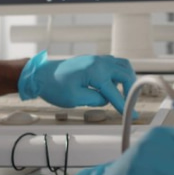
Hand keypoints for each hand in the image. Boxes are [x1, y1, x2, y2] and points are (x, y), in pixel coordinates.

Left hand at [18, 52, 135, 113]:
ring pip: (122, 65)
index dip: (124, 105)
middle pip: (125, 74)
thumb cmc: (54, 86)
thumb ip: (95, 99)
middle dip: (130, 89)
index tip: (133, 115)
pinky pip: (114, 64)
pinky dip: (119, 73)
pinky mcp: (94, 60)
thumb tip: (106, 99)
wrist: (41, 75)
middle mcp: (99, 62)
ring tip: (124, 93)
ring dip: (126, 79)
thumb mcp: (74, 99)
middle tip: (129, 103)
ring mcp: (97, 59)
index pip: (115, 92)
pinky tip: (113, 85)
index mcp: (95, 72)